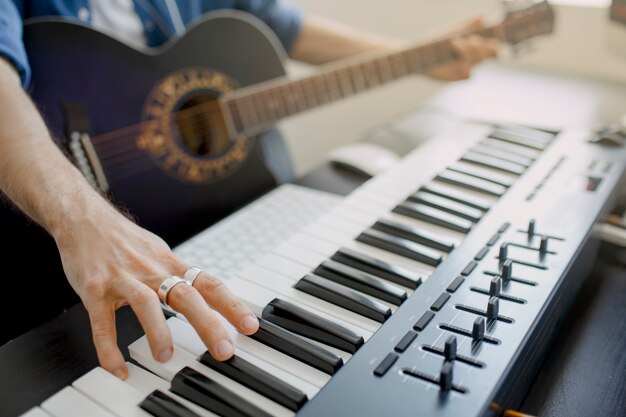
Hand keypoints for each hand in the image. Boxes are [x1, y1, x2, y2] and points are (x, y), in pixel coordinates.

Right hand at [53, 202, 258, 378]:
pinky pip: (102, 323)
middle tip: (224, 349)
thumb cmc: (124, 239)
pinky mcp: (94, 290)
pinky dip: (109, 348)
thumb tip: (206, 293)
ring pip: (146, 303)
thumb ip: (180, 274)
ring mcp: (123, 279)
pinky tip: (117, 367)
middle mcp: (151, 271)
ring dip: (158, 331)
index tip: (250, 325)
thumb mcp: (159, 252)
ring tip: (165, 356)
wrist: (83, 218)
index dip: (231, 305)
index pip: (209, 284)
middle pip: (186, 295)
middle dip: (208, 324)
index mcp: (170, 264)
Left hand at [427, 17, 498, 80]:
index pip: (492, 42)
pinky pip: (468, 74)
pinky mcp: (459, 77)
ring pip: (478, 61)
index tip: (492, 36)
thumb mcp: (451, 31)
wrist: (420, 57)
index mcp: (475, 43)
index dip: (496, 40)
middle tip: (472, 39)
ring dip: (469, 52)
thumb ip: (466, 25)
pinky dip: (464, 67)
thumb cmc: (436, 42)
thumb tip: (482, 17)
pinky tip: (455, 61)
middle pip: (489, 52)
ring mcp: (467, 66)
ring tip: (455, 43)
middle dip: (484, 45)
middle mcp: (473, 56)